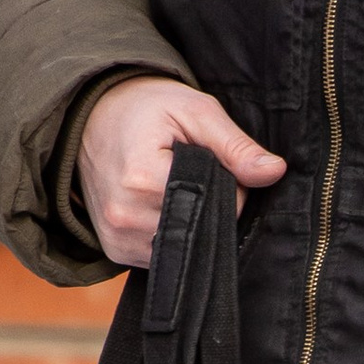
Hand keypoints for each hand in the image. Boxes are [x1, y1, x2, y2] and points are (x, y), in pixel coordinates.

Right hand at [76, 77, 283, 271]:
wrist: (89, 117)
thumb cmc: (145, 108)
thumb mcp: (195, 111)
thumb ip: (235, 145)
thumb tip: (275, 172)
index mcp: (142, 179)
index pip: (219, 205)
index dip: (230, 185)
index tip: (212, 160)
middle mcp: (125, 217)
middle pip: (203, 230)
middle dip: (212, 205)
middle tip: (192, 170)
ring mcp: (118, 239)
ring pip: (187, 247)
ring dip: (192, 222)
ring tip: (172, 185)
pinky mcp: (115, 251)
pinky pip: (164, 255)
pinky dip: (173, 234)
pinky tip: (160, 205)